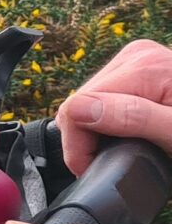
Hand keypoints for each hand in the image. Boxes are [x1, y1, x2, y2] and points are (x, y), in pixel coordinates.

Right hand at [57, 38, 171, 174]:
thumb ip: (133, 119)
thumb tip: (80, 110)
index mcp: (146, 67)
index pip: (78, 104)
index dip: (79, 144)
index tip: (95, 168)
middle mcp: (138, 54)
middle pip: (82, 100)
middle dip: (90, 135)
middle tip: (117, 162)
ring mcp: (139, 58)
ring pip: (89, 99)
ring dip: (99, 128)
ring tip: (131, 148)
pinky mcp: (141, 67)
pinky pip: (106, 94)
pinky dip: (109, 119)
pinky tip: (129, 132)